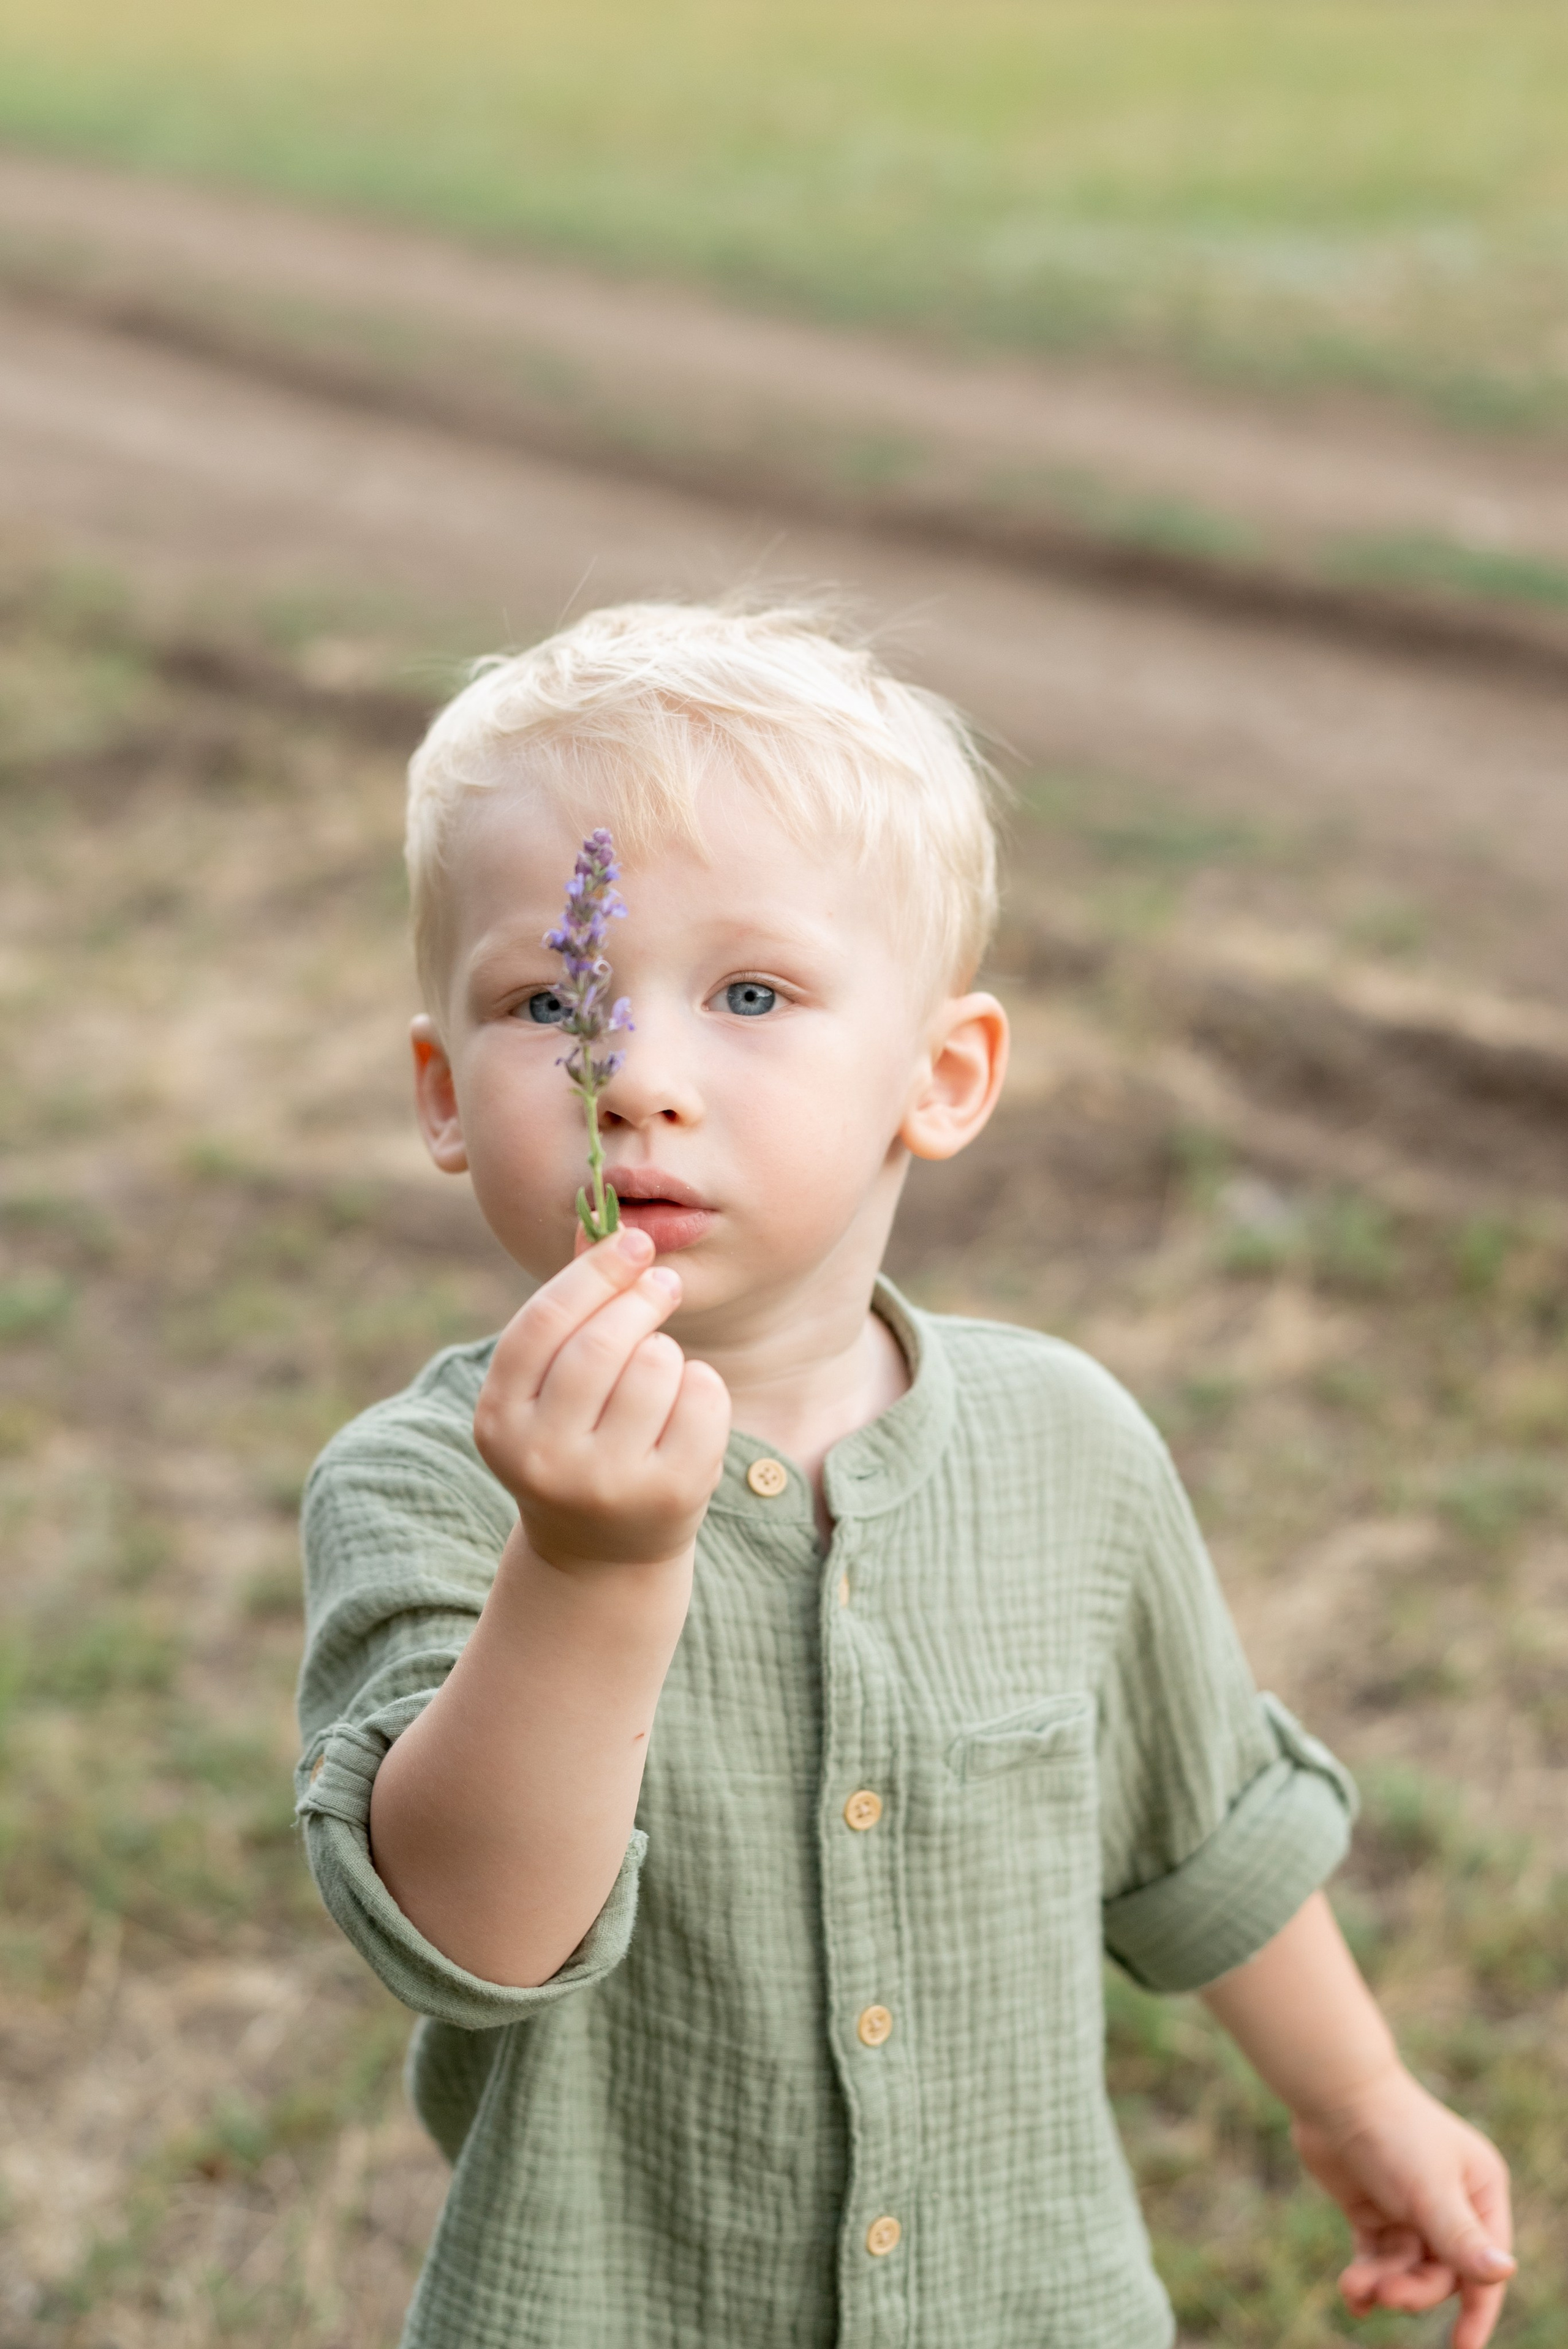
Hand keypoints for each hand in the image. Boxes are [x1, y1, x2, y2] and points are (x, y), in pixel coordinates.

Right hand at [473, 1226, 730, 1573]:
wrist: (602, 1552)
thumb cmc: (577, 1439)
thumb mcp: (552, 1385)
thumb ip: (570, 1308)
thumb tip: (599, 1221)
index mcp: (499, 1420)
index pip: (543, 1322)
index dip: (593, 1271)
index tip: (632, 1240)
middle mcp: (543, 1457)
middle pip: (602, 1344)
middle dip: (640, 1299)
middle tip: (664, 1283)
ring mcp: (606, 1483)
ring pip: (656, 1366)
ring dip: (668, 1351)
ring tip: (660, 1370)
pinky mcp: (668, 1495)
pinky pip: (703, 1399)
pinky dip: (703, 1386)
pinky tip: (686, 1405)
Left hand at [1292, 2067, 1513, 2348]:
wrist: (1333, 2092)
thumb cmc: (1392, 2132)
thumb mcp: (1430, 2190)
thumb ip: (1461, 2237)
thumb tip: (1503, 2272)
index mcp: (1479, 2192)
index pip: (1484, 2266)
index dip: (1477, 2312)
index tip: (1462, 2348)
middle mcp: (1449, 2203)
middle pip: (1440, 2273)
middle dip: (1413, 2290)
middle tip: (1382, 2293)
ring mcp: (1408, 2208)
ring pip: (1405, 2270)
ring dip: (1383, 2284)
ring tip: (1355, 2287)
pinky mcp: (1372, 2209)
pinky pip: (1376, 2259)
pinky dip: (1365, 2279)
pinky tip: (1352, 2294)